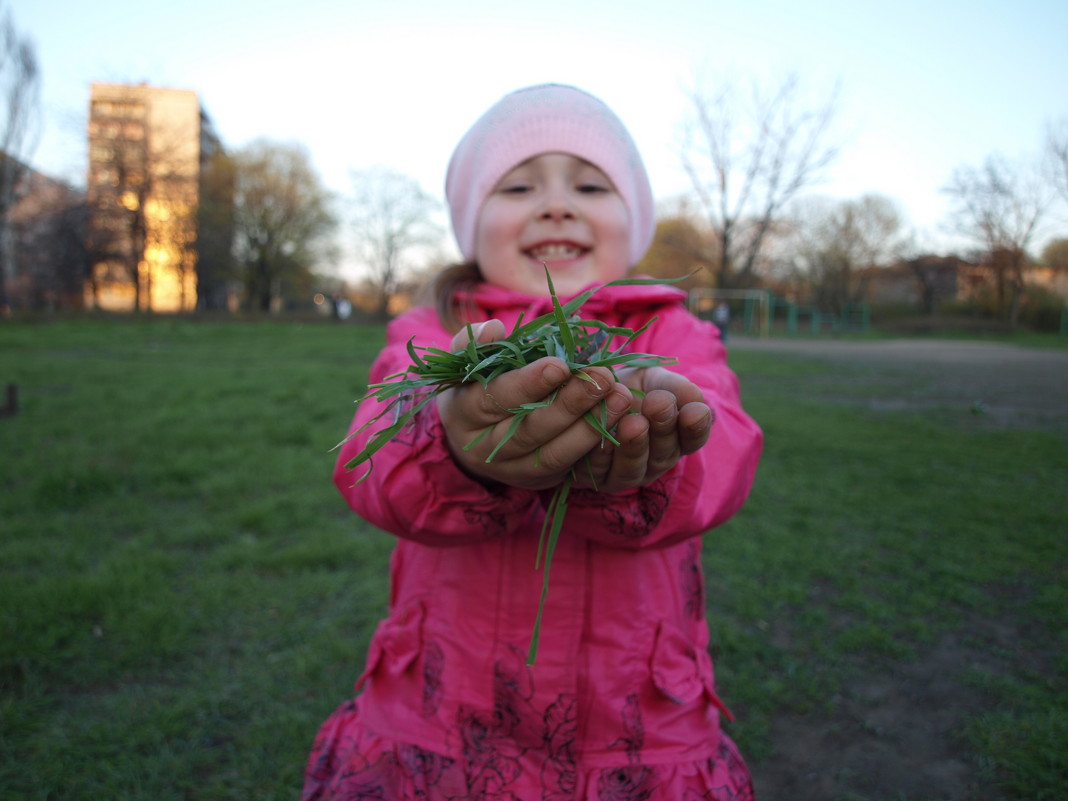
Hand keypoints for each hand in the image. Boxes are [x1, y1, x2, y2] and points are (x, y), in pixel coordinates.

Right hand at [436, 320, 635, 490]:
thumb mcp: (467, 361)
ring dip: (591, 427)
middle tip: (603, 379)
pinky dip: (596, 445)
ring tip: (621, 398)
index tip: (561, 365)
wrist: (472, 433)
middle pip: (529, 431)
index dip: (529, 383)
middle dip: (570, 405)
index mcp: (463, 413)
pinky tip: (620, 421)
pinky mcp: (537, 480)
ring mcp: (511, 470)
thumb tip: (493, 328)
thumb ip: (475, 341)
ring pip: (553, 454)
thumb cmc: (476, 384)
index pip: (495, 399)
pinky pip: (569, 467)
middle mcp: (484, 449)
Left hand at [571, 366, 713, 492]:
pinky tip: (601, 438)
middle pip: (663, 454)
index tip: (695, 410)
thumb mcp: (654, 380)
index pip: (693, 439)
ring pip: (632, 468)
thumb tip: (696, 400)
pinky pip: (599, 470)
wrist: (588, 391)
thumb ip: (676, 388)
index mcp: (676, 439)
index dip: (696, 427)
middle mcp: (653, 462)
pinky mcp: (595, 478)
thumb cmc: (629, 386)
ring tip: (633, 422)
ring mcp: (625, 474)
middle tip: (659, 403)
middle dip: (663, 428)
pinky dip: (600, 455)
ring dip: (633, 445)